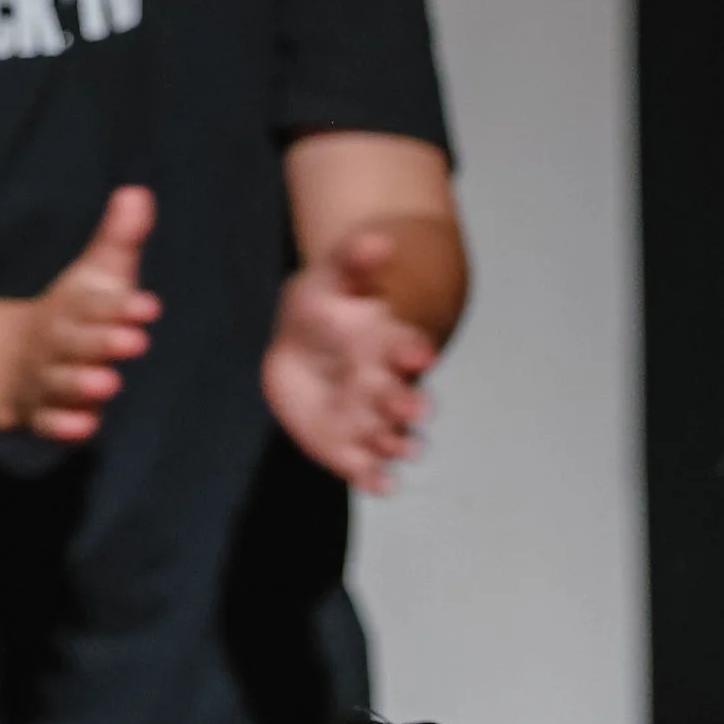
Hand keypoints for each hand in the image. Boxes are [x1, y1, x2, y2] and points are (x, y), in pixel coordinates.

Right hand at [7, 184, 159, 440]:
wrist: (12, 362)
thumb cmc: (74, 315)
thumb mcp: (96, 276)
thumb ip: (119, 239)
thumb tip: (138, 193)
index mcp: (71, 308)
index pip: (94, 304)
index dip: (120, 307)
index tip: (150, 308)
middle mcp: (56, 343)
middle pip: (77, 343)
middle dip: (103, 343)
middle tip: (135, 342)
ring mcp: (48, 380)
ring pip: (62, 384)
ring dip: (83, 384)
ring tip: (109, 385)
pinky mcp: (45, 416)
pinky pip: (50, 424)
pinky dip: (63, 427)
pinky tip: (84, 429)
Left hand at [262, 229, 437, 489]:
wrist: (304, 347)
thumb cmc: (325, 307)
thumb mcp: (334, 276)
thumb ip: (355, 259)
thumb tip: (378, 238)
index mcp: (387, 344)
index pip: (406, 347)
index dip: (412, 349)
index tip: (419, 351)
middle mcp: (386, 386)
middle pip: (404, 398)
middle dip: (409, 402)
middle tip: (412, 407)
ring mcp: (371, 420)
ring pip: (392, 437)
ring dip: (398, 442)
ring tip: (397, 446)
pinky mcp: (350, 448)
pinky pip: (367, 469)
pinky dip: (377, 480)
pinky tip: (380, 485)